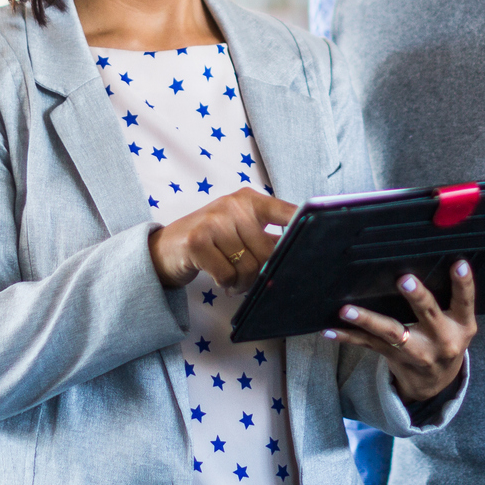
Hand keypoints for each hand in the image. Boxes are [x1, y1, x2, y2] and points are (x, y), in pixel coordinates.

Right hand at [149, 188, 298, 292]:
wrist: (165, 247)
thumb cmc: (210, 239)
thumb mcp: (239, 227)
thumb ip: (266, 235)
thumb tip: (299, 253)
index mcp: (249, 200)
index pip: (286, 211)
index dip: (303, 227)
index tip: (318, 243)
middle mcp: (233, 205)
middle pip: (268, 251)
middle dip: (263, 273)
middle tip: (251, 278)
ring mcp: (214, 221)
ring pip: (249, 266)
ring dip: (243, 282)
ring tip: (234, 279)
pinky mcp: (198, 241)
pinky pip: (228, 274)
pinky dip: (227, 284)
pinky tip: (220, 279)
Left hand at [324, 260, 475, 403]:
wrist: (436, 383)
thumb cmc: (446, 339)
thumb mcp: (459, 324)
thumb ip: (450, 300)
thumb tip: (425, 259)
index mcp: (461, 326)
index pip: (465, 302)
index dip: (464, 284)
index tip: (459, 264)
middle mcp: (442, 340)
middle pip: (428, 315)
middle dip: (416, 298)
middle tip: (404, 280)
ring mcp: (417, 352)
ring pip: (391, 333)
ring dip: (368, 320)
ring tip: (348, 310)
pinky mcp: (394, 357)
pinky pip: (368, 345)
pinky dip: (347, 336)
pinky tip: (329, 330)